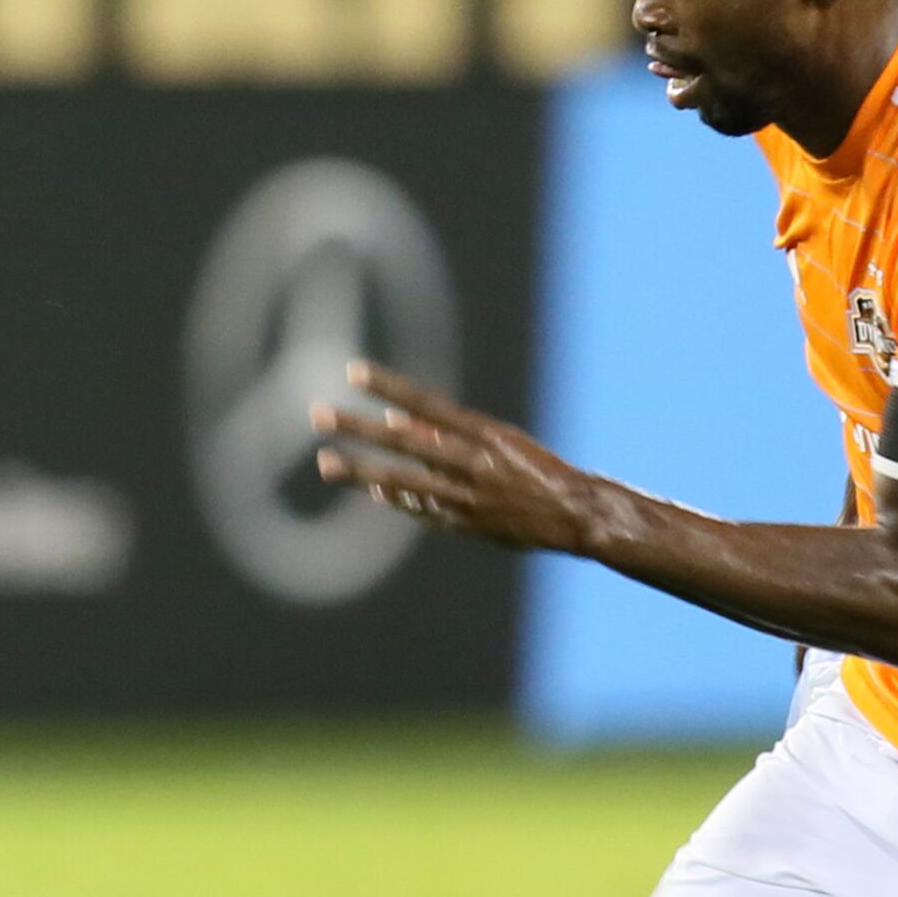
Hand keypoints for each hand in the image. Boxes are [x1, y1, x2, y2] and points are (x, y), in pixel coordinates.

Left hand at [311, 361, 603, 554]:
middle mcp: (472, 461)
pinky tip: (373, 489)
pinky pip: (422, 508)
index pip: (426, 403)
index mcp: (484, 433)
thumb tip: (396, 419)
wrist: (578, 513)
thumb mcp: (500, 442)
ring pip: (403, 480)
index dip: (389, 387)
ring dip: (361, 471)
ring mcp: (466, 495)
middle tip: (319, 415)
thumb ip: (447, 433)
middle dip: (359, 428)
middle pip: (404, 441)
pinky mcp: (465, 522)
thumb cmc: (536, 470)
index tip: (353, 373)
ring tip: (325, 463)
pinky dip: (397, 498)